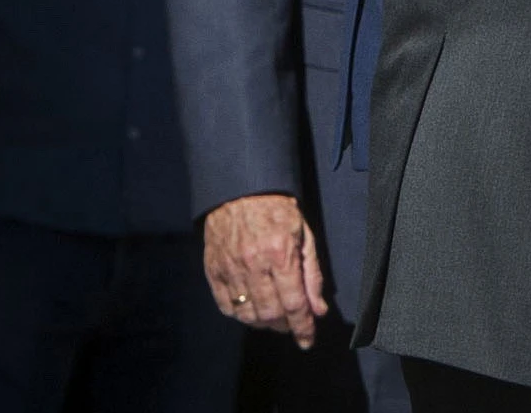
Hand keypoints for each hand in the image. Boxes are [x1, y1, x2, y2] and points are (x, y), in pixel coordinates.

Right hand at [201, 194, 326, 346]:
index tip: (307, 340)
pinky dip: (240, 315)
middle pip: (269, 313)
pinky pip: (225, 305)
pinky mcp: (213, 270)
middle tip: (292, 325)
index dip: (302, 326)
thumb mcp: (305, 236)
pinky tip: (251, 312)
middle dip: (284, 326)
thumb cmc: (279, 212)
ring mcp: (230, 268)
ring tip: (274, 320)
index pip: (294, 303)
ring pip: (246, 314)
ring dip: (263, 324)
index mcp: (281, 254)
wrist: (241, 191)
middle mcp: (253, 264)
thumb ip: (312, 275)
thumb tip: (318, 310)